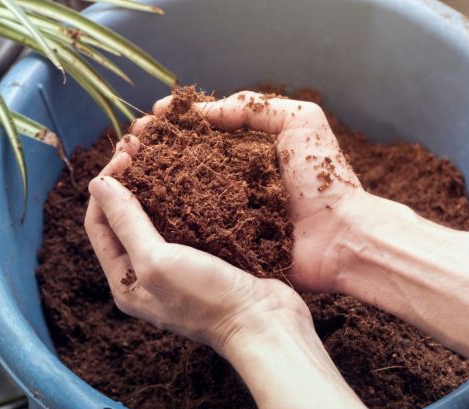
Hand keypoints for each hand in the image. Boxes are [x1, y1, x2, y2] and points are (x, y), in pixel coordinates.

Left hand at [85, 137, 315, 355]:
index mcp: (125, 281)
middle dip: (127, 178)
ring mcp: (176, 265)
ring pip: (156, 214)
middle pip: (124, 216)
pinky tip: (194, 171)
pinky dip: (184, 194)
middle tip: (140, 143)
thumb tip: (97, 183)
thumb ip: (126, 222)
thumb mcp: (157, 261)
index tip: (124, 154)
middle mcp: (146, 273)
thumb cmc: (207, 299)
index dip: (105, 186)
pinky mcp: (206, 257)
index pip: (98, 224)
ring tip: (163, 149)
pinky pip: (186, 219)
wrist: (266, 324)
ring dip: (156, 182)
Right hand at [137, 91, 368, 292]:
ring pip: (178, 190)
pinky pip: (187, 226)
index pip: (202, 128)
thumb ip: (254, 107)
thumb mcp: (300, 122)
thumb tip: (202, 111)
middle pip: (183, 157)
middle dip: (154, 146)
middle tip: (130, 142)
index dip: (176, 120)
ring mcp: (224, 211)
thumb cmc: (325, 179)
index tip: (152, 116)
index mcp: (248, 150)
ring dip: (150, 177)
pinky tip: (138, 204)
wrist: (342, 239)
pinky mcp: (222, 242)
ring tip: (126, 166)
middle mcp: (231, 179)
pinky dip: (162, 214)